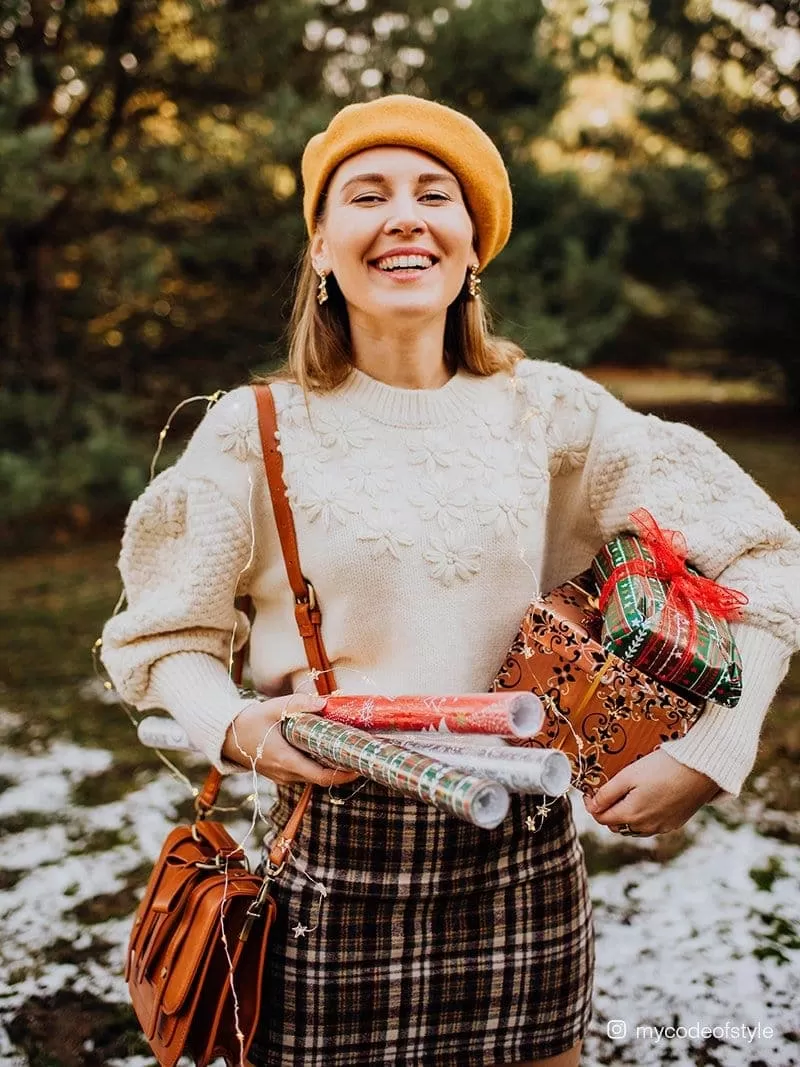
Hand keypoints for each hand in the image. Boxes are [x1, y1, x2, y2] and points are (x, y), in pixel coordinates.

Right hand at [222, 694, 359, 786]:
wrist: (226, 736)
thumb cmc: (249, 722)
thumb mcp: (272, 708)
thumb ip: (298, 704)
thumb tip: (324, 702)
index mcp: (285, 760)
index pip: (321, 776)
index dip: (343, 775)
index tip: (359, 766)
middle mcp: (285, 773)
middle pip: (321, 779)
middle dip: (342, 770)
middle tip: (359, 755)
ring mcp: (283, 776)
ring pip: (313, 777)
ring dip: (331, 768)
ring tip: (348, 752)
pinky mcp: (281, 773)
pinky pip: (305, 774)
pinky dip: (319, 766)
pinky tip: (328, 751)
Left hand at [583, 749, 721, 835]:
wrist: (701, 770)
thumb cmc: (662, 768)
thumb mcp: (628, 775)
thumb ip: (607, 794)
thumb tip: (592, 807)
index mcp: (631, 815)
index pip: (601, 818)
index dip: (591, 804)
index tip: (590, 790)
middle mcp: (646, 827)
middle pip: (617, 825)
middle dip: (607, 811)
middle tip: (606, 791)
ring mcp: (662, 827)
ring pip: (634, 828)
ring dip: (625, 816)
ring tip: (625, 795)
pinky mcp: (675, 823)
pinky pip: (651, 825)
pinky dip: (642, 817)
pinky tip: (646, 800)